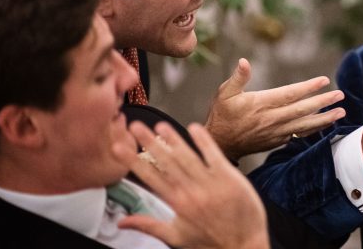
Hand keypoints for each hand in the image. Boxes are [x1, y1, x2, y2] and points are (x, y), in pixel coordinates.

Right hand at [112, 121, 268, 248]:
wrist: (243, 247)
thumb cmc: (211, 242)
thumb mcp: (175, 236)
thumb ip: (148, 224)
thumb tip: (123, 221)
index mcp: (177, 203)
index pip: (150, 178)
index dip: (133, 161)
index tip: (120, 148)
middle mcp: (191, 192)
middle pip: (166, 162)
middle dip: (149, 143)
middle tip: (135, 126)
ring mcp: (210, 183)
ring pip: (187, 156)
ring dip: (173, 139)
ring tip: (160, 125)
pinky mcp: (229, 178)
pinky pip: (214, 156)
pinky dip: (204, 142)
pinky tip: (194, 128)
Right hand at [205, 58, 345, 160]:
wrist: (220, 144)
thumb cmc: (222, 115)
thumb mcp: (224, 93)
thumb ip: (237, 78)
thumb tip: (244, 61)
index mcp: (262, 104)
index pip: (290, 94)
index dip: (309, 87)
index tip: (325, 80)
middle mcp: (272, 119)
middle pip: (303, 110)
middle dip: (323, 102)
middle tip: (340, 95)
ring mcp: (276, 132)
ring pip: (305, 125)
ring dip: (324, 119)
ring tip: (341, 113)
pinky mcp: (277, 141)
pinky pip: (299, 135)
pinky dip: (314, 130)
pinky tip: (325, 124)